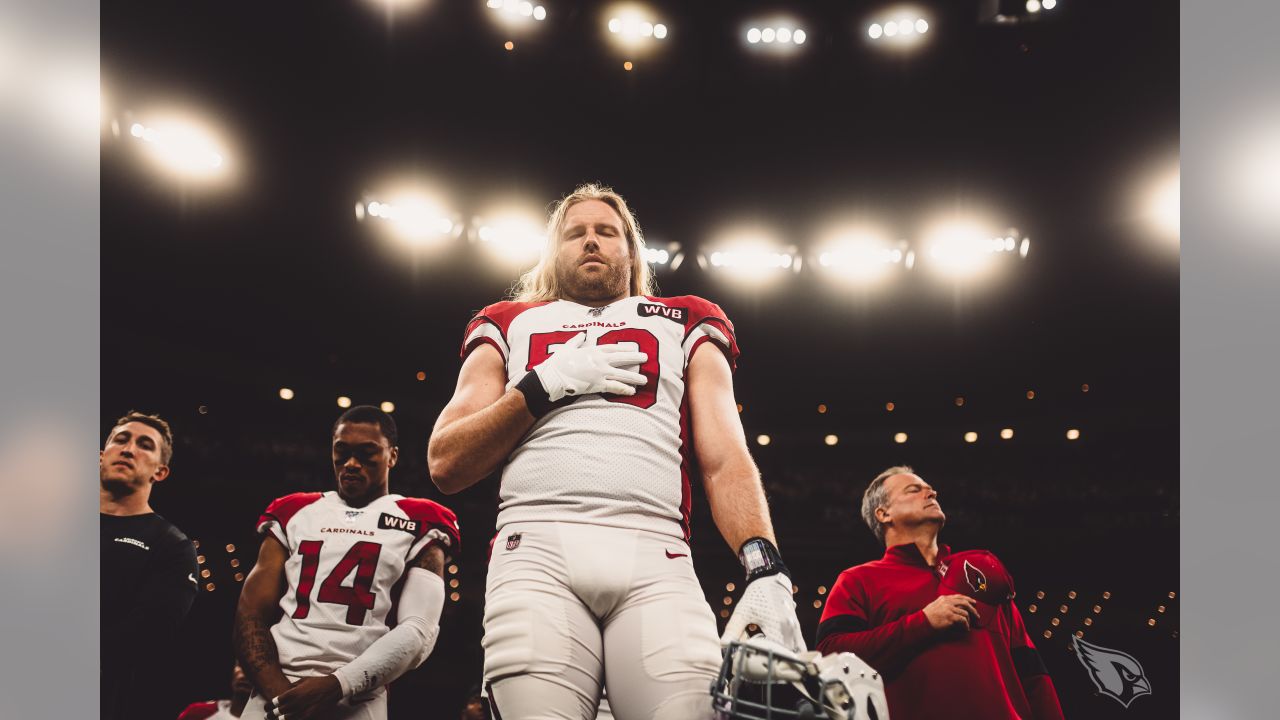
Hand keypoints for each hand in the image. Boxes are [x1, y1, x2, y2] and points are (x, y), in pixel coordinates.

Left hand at [266, 675, 341, 719]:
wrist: (332, 688)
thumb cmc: (317, 682)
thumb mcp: (303, 680)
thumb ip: (292, 687)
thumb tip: (285, 691)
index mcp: (294, 692)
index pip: (278, 700)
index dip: (270, 704)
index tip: (267, 706)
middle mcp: (297, 702)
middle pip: (280, 710)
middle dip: (271, 713)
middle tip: (267, 715)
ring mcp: (303, 710)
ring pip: (286, 718)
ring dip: (279, 719)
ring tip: (274, 719)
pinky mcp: (309, 715)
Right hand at [533, 332, 647, 400]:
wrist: (553, 376)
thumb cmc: (559, 361)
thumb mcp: (568, 347)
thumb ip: (577, 341)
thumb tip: (581, 335)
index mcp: (593, 350)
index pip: (613, 348)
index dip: (625, 348)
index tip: (634, 348)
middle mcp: (600, 360)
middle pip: (622, 358)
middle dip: (635, 358)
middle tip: (646, 358)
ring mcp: (600, 372)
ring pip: (622, 374)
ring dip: (634, 377)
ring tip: (644, 379)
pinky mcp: (598, 384)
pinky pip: (615, 387)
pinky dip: (624, 389)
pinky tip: (633, 391)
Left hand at [720, 573, 805, 653]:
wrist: (771, 579)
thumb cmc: (756, 595)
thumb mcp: (743, 612)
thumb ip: (733, 629)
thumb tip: (724, 645)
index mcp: (778, 628)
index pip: (773, 654)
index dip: (761, 659)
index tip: (750, 659)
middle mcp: (791, 630)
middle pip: (784, 656)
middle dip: (771, 659)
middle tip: (757, 658)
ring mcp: (796, 629)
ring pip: (793, 652)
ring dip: (781, 655)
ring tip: (766, 653)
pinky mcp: (797, 628)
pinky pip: (798, 645)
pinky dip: (788, 650)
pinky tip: (774, 648)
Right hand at [923, 594, 978, 631]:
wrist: (922, 622)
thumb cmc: (928, 616)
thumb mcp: (935, 605)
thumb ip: (944, 604)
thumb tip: (955, 608)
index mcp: (944, 598)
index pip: (959, 596)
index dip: (968, 599)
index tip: (973, 603)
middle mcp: (947, 601)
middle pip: (965, 602)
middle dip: (973, 609)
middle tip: (977, 615)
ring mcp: (949, 609)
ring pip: (965, 612)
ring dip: (968, 621)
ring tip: (968, 626)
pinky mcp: (950, 617)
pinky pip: (963, 620)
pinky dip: (965, 625)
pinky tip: (965, 629)